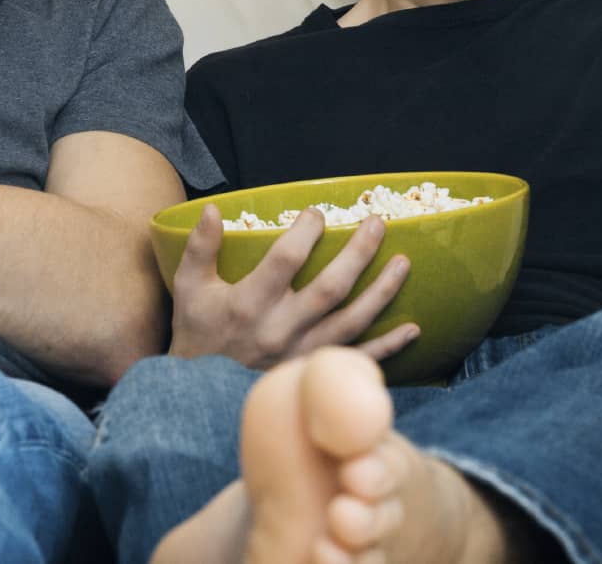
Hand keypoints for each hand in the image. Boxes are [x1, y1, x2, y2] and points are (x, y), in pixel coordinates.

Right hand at [167, 204, 418, 368]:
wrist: (198, 394)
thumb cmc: (197, 332)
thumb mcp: (189, 287)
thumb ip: (200, 247)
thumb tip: (212, 209)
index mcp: (248, 303)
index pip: (285, 259)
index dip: (305, 232)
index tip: (318, 213)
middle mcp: (279, 330)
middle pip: (330, 288)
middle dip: (358, 253)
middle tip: (378, 222)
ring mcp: (301, 355)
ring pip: (352, 321)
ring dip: (382, 292)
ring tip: (404, 262)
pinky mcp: (313, 372)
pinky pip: (358, 360)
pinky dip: (388, 347)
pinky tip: (412, 328)